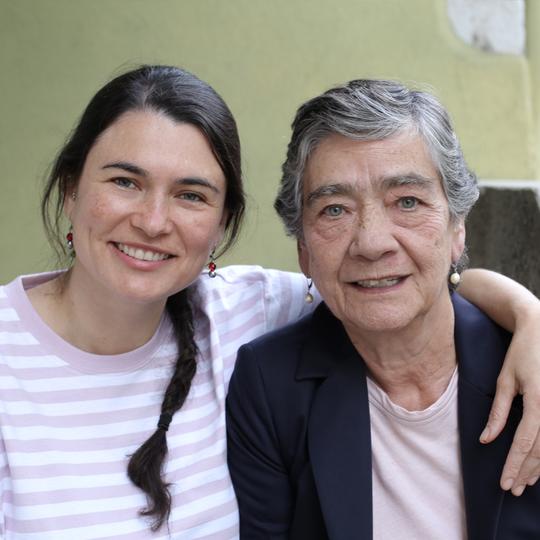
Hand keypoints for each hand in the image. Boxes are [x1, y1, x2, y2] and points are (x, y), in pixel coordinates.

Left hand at [480, 309, 539, 494]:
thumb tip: (486, 440)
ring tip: (524, 483)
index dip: (514, 464)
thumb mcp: (505, 381)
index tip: (504, 482)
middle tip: (511, 489)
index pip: (525, 442)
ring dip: (538, 467)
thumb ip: (498, 413)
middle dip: (526, 471)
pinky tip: (538, 465)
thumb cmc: (521, 354)